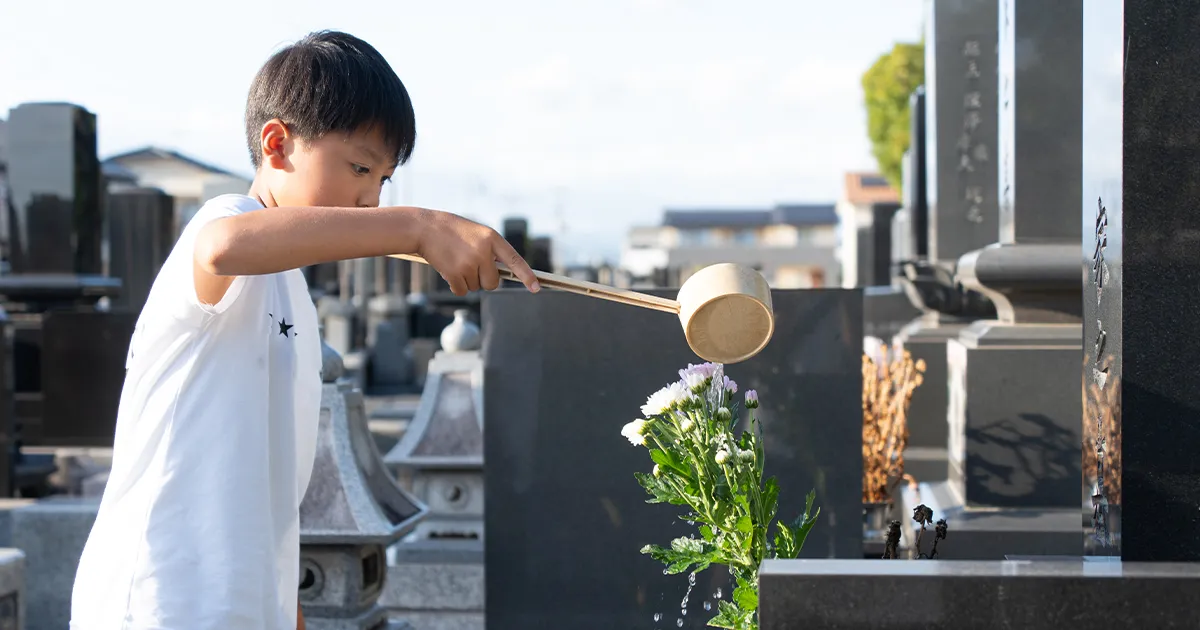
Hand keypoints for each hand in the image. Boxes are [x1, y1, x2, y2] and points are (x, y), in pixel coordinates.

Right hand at [415, 209, 541, 295]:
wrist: (424, 227)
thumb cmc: (452, 230)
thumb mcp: (477, 233)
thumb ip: (491, 250)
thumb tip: (501, 275)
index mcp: (492, 238)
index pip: (515, 260)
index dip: (527, 276)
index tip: (536, 288)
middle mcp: (483, 251)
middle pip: (493, 282)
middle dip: (483, 279)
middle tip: (470, 265)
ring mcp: (469, 263)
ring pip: (476, 287)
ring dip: (467, 280)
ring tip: (456, 261)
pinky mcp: (455, 274)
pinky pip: (462, 291)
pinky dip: (455, 285)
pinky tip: (448, 268)